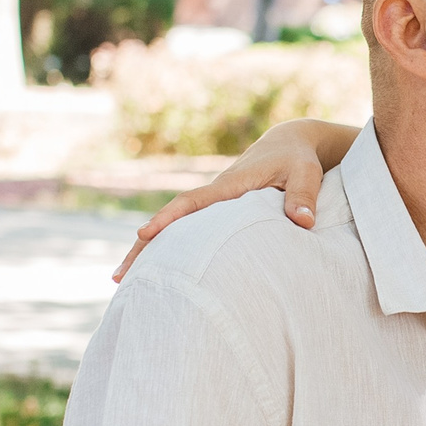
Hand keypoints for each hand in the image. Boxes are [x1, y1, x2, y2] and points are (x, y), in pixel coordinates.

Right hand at [111, 123, 338, 280]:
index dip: (168, 219)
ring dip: (150, 252)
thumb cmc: (298, 160)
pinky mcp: (218, 215)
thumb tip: (303, 223)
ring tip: (124, 282)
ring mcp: (214, 206)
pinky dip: (171, 250)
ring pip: (176, 229)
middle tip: (119, 277)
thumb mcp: (306, 173)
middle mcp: (215, 196)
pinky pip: (189, 233)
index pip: (192, 203)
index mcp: (230, 186)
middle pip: (171, 221)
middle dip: (144, 247)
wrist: (289, 144)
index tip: (144, 234)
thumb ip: (303, 196)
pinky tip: (159, 273)